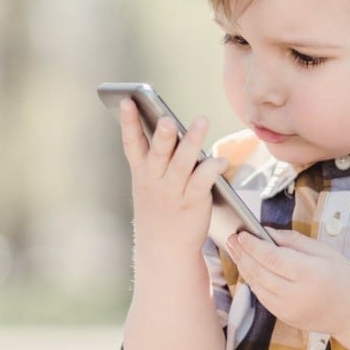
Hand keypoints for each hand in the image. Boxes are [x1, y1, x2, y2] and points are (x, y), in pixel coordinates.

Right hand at [119, 99, 228, 260]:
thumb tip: (168, 124)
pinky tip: (221, 160)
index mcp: (141, 172)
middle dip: (163, 137)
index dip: (128, 122)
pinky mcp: (192, 203)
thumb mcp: (149, 182)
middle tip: (167, 120)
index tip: (127, 101)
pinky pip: (202, 183)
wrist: (164, 249)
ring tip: (201, 121)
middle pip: (158, 153)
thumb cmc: (159, 207)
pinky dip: (212, 169)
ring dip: (192, 143)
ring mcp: (173, 192)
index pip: (132, 143)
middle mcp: (155, 180)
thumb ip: (156, 156)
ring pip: (182, 164)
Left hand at [225, 228, 349, 334]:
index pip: (272, 258)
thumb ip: (292, 241)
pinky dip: (253, 282)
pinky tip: (248, 268)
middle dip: (242, 254)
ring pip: (257, 286)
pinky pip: (262, 298)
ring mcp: (290, 310)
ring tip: (235, 251)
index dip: (253, 245)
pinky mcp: (285, 318)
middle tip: (230, 239)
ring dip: (243, 267)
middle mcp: (298, 295)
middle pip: (259, 272)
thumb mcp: (324, 251)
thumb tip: (265, 231)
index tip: (241, 233)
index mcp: (311, 274)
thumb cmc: (342, 276)